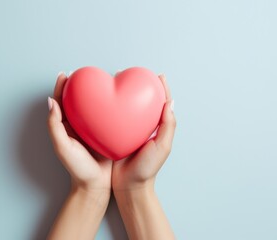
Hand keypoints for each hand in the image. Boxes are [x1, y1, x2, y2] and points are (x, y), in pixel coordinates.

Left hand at [47, 72, 112, 192]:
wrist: (96, 184)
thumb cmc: (77, 168)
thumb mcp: (62, 147)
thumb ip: (55, 125)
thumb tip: (50, 101)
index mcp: (65, 127)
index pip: (61, 102)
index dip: (61, 88)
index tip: (65, 74)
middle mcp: (78, 126)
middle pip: (76, 101)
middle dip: (78, 86)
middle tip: (83, 73)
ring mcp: (92, 129)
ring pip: (91, 107)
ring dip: (93, 93)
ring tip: (98, 80)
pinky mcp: (105, 133)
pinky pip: (105, 116)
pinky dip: (108, 106)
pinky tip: (114, 99)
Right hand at [112, 74, 175, 190]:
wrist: (129, 186)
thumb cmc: (147, 169)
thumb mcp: (162, 147)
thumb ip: (167, 125)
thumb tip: (170, 102)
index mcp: (157, 128)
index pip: (162, 104)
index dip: (162, 89)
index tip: (158, 75)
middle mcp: (144, 127)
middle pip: (144, 102)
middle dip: (140, 87)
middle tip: (135, 74)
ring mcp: (129, 131)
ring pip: (128, 107)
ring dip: (125, 93)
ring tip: (119, 80)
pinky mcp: (116, 135)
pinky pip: (114, 117)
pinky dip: (112, 106)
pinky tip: (106, 99)